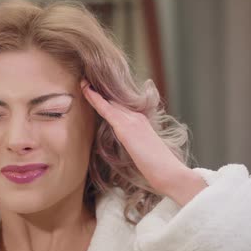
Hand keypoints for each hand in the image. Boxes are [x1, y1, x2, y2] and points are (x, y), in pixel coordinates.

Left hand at [80, 80, 206, 205]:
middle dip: (100, 90)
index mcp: (140, 120)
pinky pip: (106, 109)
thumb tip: (125, 143)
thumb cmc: (157, 166)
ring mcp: (131, 120)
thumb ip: (133, 142)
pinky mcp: (126, 128)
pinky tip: (86, 90)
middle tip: (85, 79)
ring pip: (109, 101)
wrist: (167, 171)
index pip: (120, 105)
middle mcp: (136, 116)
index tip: (95, 88)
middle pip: (114, 99)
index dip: (107, 97)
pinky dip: (95, 99)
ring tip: (82, 81)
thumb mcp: (143, 149)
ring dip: (94, 90)